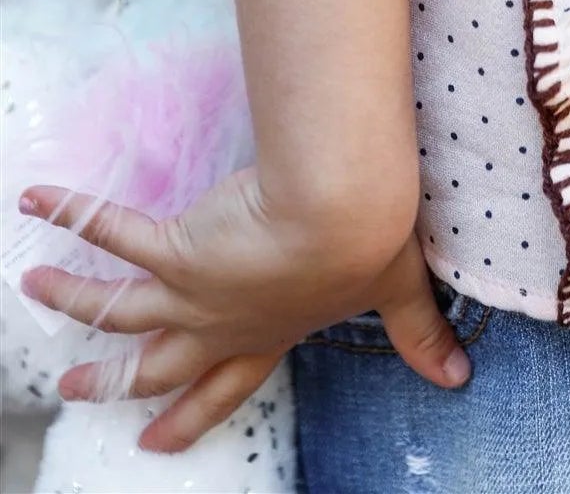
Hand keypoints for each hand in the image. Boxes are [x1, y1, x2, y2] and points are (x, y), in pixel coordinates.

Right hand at [16, 166, 471, 454]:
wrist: (342, 211)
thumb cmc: (372, 242)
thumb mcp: (398, 292)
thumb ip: (420, 334)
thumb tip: (459, 376)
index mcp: (271, 330)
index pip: (227, 382)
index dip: (192, 413)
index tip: (158, 441)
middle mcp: (223, 322)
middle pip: (157, 364)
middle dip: (114, 382)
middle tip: (74, 391)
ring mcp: (191, 292)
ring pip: (117, 308)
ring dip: (74, 301)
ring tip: (34, 288)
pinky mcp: (176, 249)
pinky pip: (111, 232)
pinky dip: (71, 213)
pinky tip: (38, 196)